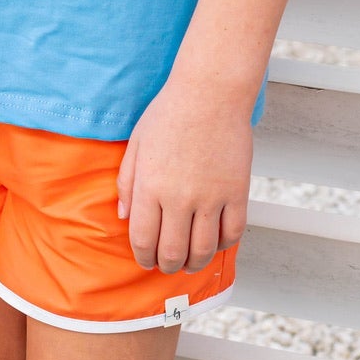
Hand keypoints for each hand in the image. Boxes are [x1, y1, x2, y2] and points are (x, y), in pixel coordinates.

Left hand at [117, 79, 252, 274]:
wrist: (210, 94)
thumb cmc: (169, 114)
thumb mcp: (136, 145)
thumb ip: (126, 182)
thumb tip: (122, 216)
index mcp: (149, 187)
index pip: (143, 239)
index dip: (143, 257)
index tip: (145, 260)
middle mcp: (179, 198)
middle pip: (173, 252)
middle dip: (167, 266)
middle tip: (167, 266)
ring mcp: (211, 197)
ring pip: (204, 250)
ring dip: (195, 263)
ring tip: (190, 262)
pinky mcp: (237, 192)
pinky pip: (233, 233)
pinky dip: (224, 245)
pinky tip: (215, 243)